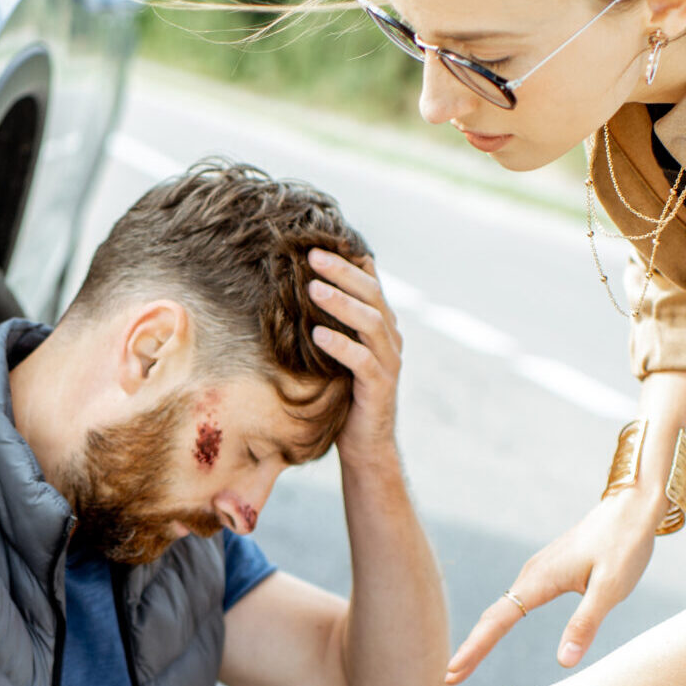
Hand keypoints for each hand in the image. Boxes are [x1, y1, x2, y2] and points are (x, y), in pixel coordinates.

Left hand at [302, 249, 401, 460]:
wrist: (364, 444)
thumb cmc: (343, 394)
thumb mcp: (335, 351)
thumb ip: (328, 322)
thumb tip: (295, 288)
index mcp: (381, 324)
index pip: (369, 281)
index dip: (348, 260)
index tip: (318, 241)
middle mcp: (390, 337)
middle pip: (372, 294)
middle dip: (342, 272)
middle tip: (312, 256)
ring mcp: (389, 361)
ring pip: (370, 323)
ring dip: (341, 303)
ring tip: (312, 289)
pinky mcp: (380, 387)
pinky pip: (362, 361)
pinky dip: (340, 346)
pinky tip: (317, 335)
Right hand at [446, 485, 661, 683]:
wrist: (631, 506)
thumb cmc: (624, 544)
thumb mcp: (610, 588)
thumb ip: (585, 624)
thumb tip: (563, 662)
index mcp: (539, 580)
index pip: (497, 622)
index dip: (474, 649)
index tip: (452, 674)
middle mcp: (531, 574)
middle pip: (491, 616)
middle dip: (470, 647)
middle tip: (451, 678)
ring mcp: (538, 571)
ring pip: (501, 608)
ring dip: (482, 636)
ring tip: (466, 662)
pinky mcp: (548, 570)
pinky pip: (514, 601)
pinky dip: (498, 622)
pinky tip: (495, 631)